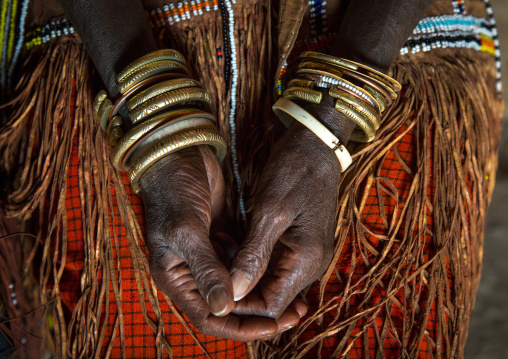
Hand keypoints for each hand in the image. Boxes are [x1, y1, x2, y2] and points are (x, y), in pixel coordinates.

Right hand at [138, 145, 301, 340]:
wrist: (177, 155)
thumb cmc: (173, 191)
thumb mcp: (186, 230)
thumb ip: (206, 268)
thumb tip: (224, 309)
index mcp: (176, 277)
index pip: (209, 317)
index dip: (240, 327)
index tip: (272, 326)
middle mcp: (192, 270)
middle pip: (229, 305)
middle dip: (259, 311)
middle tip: (293, 313)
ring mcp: (208, 254)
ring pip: (239, 285)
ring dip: (263, 291)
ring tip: (295, 297)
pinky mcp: (221, 237)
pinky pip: (243, 262)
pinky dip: (260, 268)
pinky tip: (280, 270)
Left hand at [230, 109, 344, 321]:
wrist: (316, 145)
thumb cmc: (294, 172)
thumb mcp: (270, 211)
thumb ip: (253, 255)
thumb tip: (235, 292)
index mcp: (306, 260)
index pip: (272, 307)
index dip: (242, 308)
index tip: (215, 296)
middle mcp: (311, 265)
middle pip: (273, 300)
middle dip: (243, 298)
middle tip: (211, 285)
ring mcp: (308, 255)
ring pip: (273, 285)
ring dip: (247, 283)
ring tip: (218, 274)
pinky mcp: (301, 244)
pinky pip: (276, 268)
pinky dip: (255, 268)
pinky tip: (234, 258)